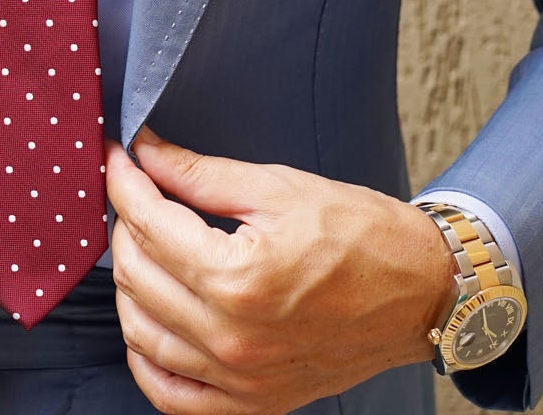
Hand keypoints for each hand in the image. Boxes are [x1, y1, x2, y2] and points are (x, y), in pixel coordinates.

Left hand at [103, 127, 455, 414]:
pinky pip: (169, 394)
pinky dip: (145, 358)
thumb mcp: (280, 188)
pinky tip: (149, 321)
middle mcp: (233, 337)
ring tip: (144, 246)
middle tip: (136, 193)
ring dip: (130, 284)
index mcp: (239, 278)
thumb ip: (201, 175)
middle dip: (125, 225)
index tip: (118, 156)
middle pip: (137, 276)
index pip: (149, 224)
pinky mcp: (252, 402)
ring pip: (140, 333)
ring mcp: (240, 378)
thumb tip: (145, 153)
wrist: (423, 292)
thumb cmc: (363, 235)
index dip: (124, 181)